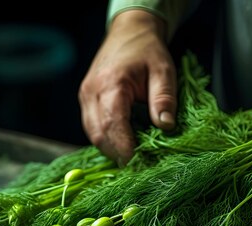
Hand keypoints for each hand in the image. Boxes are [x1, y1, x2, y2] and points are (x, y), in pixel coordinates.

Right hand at [78, 10, 176, 164]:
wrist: (129, 32)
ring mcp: (85, 97)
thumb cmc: (147, 51)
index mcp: (110, 83)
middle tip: (140, 166)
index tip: (139, 163)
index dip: (125, 147)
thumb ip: (164, 98)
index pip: (113, 123)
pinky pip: (93, 128)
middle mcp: (91, 92)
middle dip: (118, 153)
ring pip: (93, 134)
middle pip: (99, 134)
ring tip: (134, 157)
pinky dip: (108, 139)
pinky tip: (125, 143)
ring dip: (112, 148)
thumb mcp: (164, 70)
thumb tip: (166, 127)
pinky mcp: (86, 101)